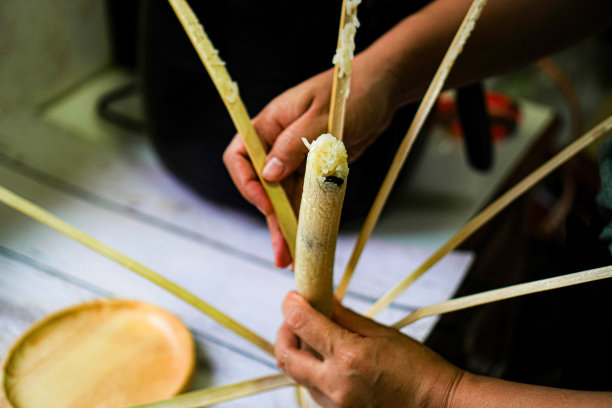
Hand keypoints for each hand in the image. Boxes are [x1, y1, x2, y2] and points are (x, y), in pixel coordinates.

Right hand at [223, 52, 400, 267]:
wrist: (382, 90)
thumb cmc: (351, 92)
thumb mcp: (322, 117)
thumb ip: (294, 144)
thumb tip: (268, 174)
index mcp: (271, 124)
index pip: (241, 156)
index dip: (248, 183)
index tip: (267, 203)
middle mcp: (278, 144)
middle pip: (264, 186)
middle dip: (270, 218)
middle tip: (280, 250)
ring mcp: (297, 159)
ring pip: (285, 198)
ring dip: (287, 226)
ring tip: (290, 258)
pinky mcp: (315, 170)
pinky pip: (305, 198)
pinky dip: (305, 218)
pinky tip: (305, 241)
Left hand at [275, 292, 463, 407]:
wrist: (437, 406)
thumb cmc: (417, 367)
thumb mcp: (381, 333)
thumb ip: (344, 317)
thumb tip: (321, 299)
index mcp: (349, 356)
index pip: (302, 324)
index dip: (291, 305)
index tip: (292, 296)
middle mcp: (336, 384)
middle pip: (285, 356)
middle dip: (283, 331)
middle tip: (293, 318)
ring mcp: (334, 405)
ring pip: (296, 374)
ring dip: (298, 352)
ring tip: (314, 337)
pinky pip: (312, 389)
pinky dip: (312, 371)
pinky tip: (328, 360)